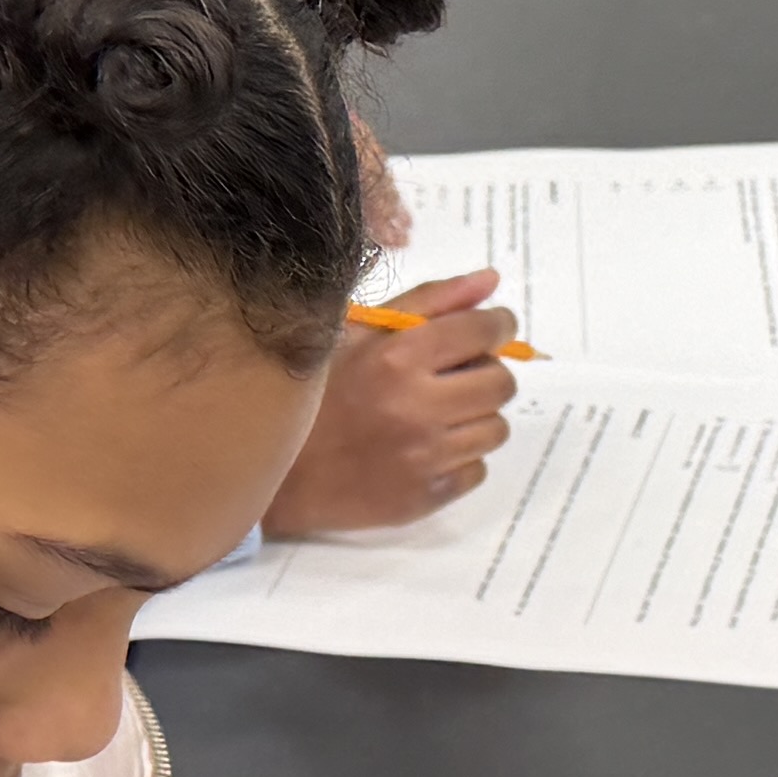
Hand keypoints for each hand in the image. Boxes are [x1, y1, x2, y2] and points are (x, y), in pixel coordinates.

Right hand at [266, 277, 517, 531]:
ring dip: (475, 417)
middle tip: (457, 375)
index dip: (498, 326)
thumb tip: (491, 280)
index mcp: (397, 357)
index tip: (493, 329)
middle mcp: (416, 407)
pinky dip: (460, 457)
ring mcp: (424, 457)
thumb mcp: (359, 332)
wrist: (276, 472)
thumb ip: (430, 302)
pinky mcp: (426, 497)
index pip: (482, 332)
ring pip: (495, 428)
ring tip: (436, 414)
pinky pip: (478, 469)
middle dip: (486, 372)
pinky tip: (424, 448)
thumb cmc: (316, 393)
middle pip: (501, 383)